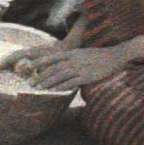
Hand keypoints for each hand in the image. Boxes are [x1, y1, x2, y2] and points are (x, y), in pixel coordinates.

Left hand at [4, 42, 132, 92]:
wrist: (114, 56)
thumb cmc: (98, 56)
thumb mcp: (82, 53)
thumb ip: (71, 58)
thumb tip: (61, 66)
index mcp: (71, 53)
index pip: (52, 57)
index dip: (39, 63)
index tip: (29, 67)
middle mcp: (73, 59)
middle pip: (53, 68)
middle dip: (40, 76)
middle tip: (31, 83)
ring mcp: (80, 68)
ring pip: (59, 75)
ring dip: (47, 82)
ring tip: (39, 88)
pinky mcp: (86, 76)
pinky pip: (71, 82)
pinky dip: (61, 86)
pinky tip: (54, 91)